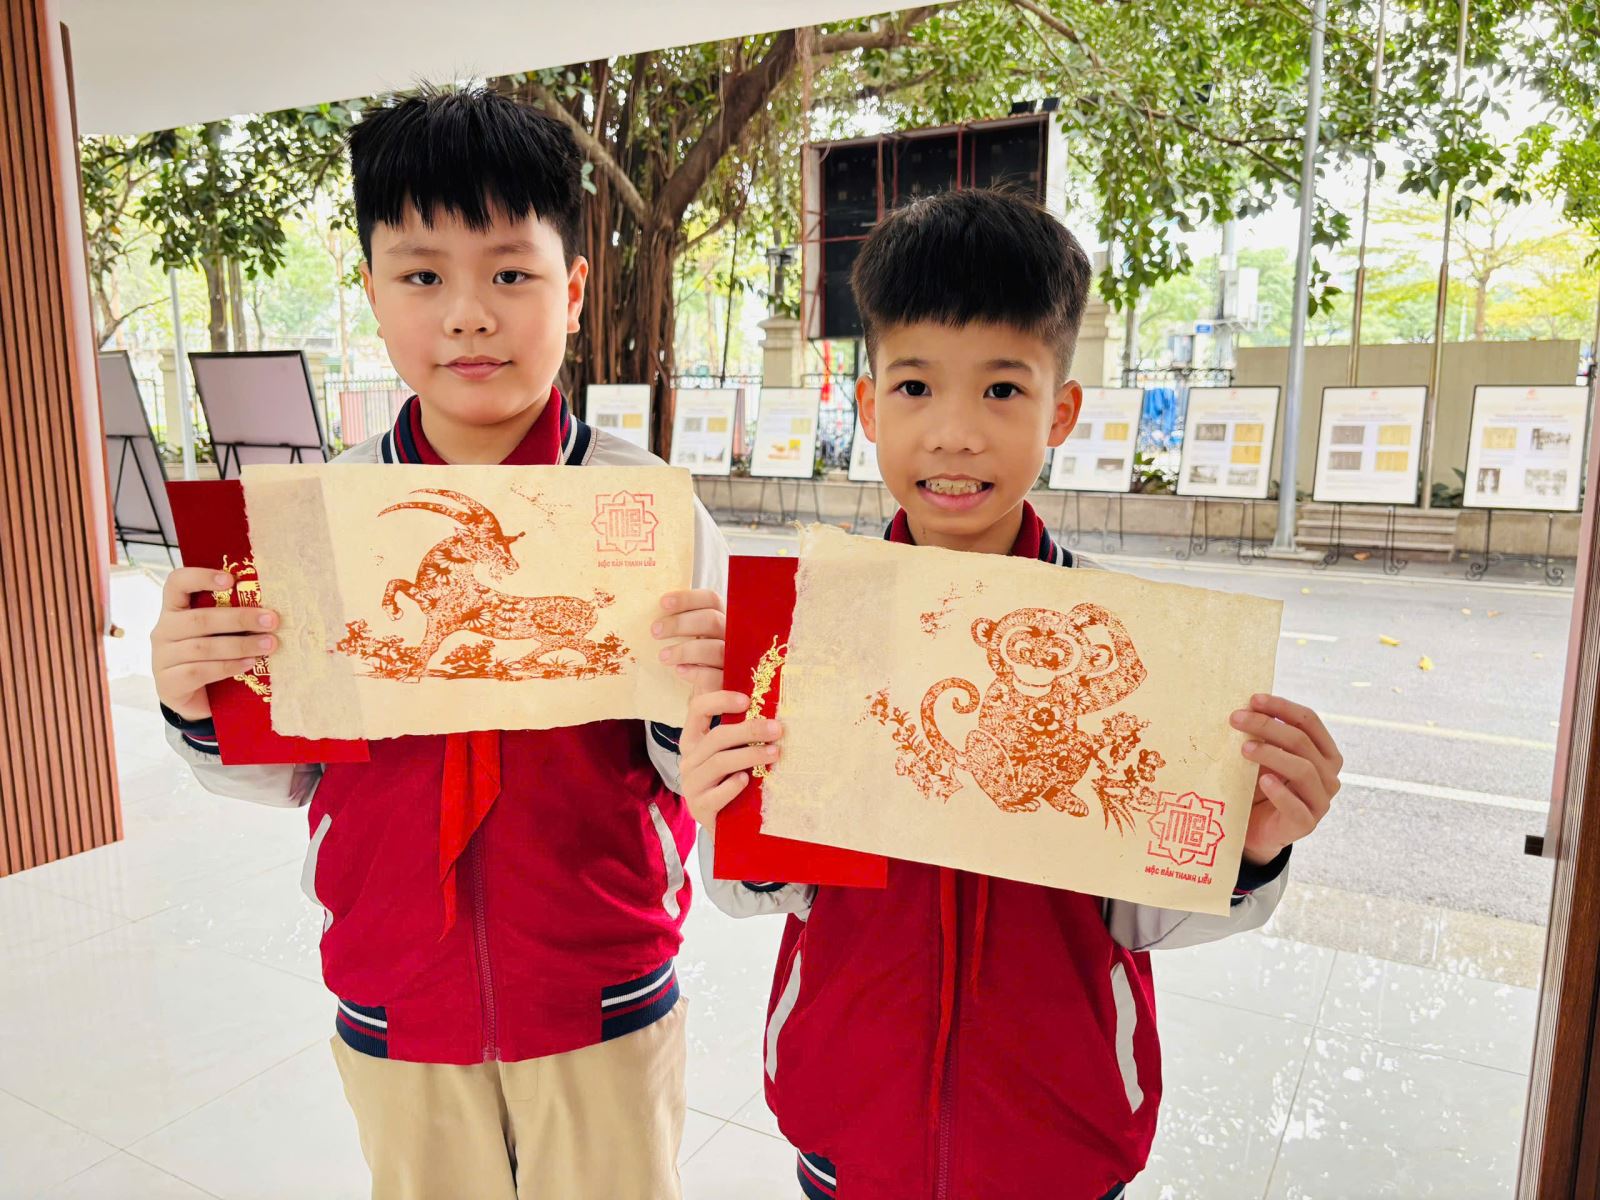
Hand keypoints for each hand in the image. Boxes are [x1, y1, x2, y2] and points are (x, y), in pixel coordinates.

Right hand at [152, 568, 279, 721]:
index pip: (177, 583)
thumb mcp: (219, 634)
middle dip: (239, 618)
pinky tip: (249, 663)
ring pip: (202, 647)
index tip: (231, 579)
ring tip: (269, 644)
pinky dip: (228, 667)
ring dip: (241, 645)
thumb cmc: (212, 658)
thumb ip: (231, 619)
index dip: (200, 577)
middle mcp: (164, 630)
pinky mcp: (168, 683)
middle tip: (271, 620)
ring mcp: (162, 658)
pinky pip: (199, 671)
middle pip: (199, 619)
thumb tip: (270, 609)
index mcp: (174, 610)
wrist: (198, 701)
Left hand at [654, 589, 724, 695]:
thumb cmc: (693, 664)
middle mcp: (731, 637)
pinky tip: (680, 671)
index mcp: (721, 620)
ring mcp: (733, 661)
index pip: (711, 600)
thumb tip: (649, 610)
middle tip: (655, 631)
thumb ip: (679, 624)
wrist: (705, 699)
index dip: (688, 598)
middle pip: (712, 621)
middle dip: (681, 623)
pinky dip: (697, 673)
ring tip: (663, 656)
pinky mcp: (730, 685)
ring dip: (686, 650)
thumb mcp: (688, 641)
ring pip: (716, 649)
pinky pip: (716, 677)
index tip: (662, 603)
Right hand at [679, 688, 782, 826]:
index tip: (747, 700)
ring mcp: (692, 784)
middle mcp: (689, 759)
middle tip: (776, 729)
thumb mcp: (731, 753)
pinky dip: (734, 785)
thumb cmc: (732, 780)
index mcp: (694, 739)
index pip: (697, 709)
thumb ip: (740, 734)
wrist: (727, 825)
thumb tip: (771, 711)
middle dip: (748, 730)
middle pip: (716, 737)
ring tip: (774, 753)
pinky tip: (747, 781)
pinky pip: (717, 794)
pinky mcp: (700, 807)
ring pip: (719, 762)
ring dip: (750, 755)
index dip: (720, 700)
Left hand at [1230, 694, 1341, 864]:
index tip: (1253, 699)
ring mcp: (1320, 801)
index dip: (1282, 707)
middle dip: (1267, 726)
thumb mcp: (1263, 757)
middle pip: (1302, 742)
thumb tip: (1244, 708)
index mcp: (1323, 752)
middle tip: (1236, 719)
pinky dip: (1280, 792)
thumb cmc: (1260, 786)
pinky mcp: (1306, 824)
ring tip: (1244, 748)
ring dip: (1272, 754)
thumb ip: (1263, 736)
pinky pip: (1296, 807)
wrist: (1254, 829)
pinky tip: (1263, 781)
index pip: (1309, 720)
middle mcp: (1328, 775)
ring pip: (1303, 769)